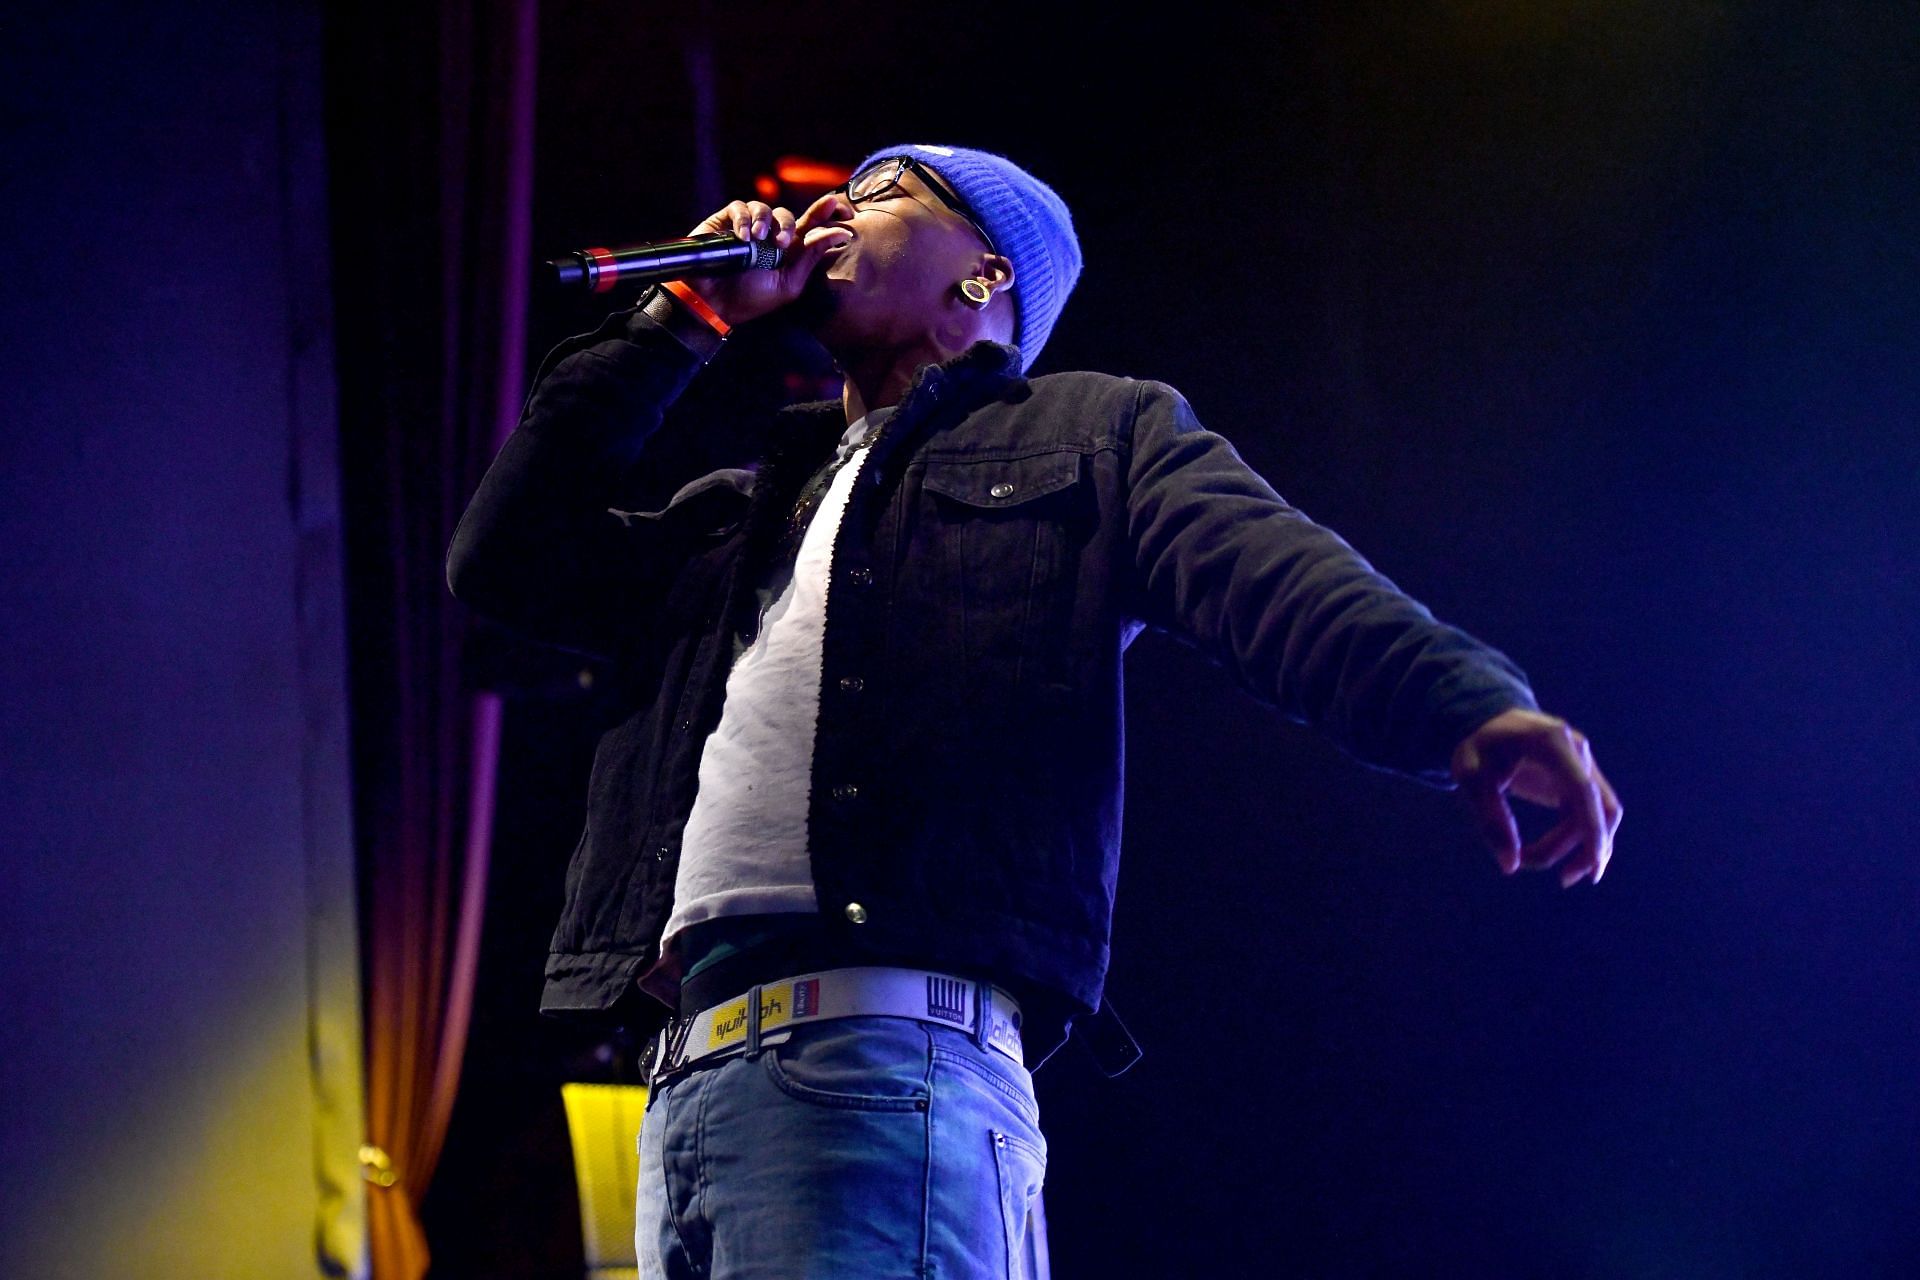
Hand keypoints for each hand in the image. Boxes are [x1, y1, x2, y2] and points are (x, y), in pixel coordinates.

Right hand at [674, 198, 852, 326]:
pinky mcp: (726, 220)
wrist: (712, 303)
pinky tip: (743, 236)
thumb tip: (843, 232)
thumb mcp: (788, 283)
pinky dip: (743, 218)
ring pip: (765, 208)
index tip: (841, 208)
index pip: (811, 226)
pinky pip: (739, 206)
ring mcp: (748, 227)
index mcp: (788, 252)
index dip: (827, 213)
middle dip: (788, 225)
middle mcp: (769, 236)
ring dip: (765, 221)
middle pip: (788, 214)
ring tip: (758, 239)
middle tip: (780, 243)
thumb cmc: (750, 299)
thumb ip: (812, 257)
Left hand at [1450, 708, 1622, 886]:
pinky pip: (1589, 810)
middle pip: (1600, 806)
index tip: (1594, 867)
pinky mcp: (1579, 775)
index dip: (1593, 830)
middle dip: (1588, 848)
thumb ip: (1490, 819)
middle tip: (1562, 878)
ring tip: (1545, 866)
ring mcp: (1582, 761)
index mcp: (1551, 743)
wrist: (1484, 718)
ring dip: (1582, 844)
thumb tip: (1510, 866)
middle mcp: (1576, 749)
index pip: (1583, 790)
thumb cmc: (1477, 747)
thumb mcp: (1471, 779)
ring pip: (1600, 812)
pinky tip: (1551, 852)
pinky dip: (1577, 834)